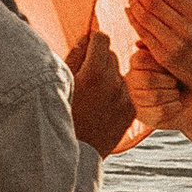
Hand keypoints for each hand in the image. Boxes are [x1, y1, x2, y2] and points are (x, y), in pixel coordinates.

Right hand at [66, 29, 136, 155]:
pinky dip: (116, 95)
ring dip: (109, 78)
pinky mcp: (131, 112)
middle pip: (111, 55)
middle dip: (99, 60)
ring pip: (120, 74)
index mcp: (94, 73)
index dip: (92, 41)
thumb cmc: (60, 116)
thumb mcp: (62, 83)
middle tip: (86, 76)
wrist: (72, 155)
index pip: (102, 39)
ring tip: (94, 96)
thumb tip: (87, 36)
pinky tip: (102, 107)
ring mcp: (125, 99)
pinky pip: (126, 92)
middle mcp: (114, 84)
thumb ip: (75, 55)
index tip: (87, 48)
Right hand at [128, 51, 191, 134]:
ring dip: (172, 94)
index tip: (171, 67)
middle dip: (168, 81)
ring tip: (176, 92)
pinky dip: (174, 106)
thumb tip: (139, 43)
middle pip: (147, 79)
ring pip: (154, 96)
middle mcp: (130, 81)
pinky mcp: (143, 116)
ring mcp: (134, 100)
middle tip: (175, 83)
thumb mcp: (175, 59)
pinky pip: (160, 111)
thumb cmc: (183, 75)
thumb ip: (161, 47)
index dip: (159, 65)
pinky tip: (177, 104)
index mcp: (135, 63)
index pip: (140, 59)